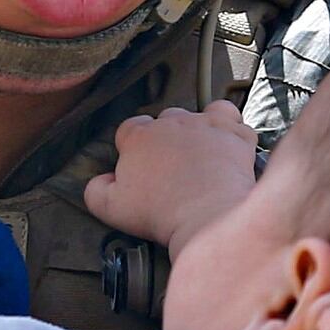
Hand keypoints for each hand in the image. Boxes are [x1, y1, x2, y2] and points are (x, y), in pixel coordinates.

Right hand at [85, 101, 259, 248]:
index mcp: (140, 136)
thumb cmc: (161, 212)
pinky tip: (228, 145)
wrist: (206, 216)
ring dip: (199, 128)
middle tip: (171, 166)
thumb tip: (99, 182)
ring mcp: (205, 125)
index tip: (138, 165)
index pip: (129, 129)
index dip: (133, 147)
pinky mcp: (234, 134)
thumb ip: (95, 190)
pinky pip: (234, 121)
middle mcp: (172, 123)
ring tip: (200, 151)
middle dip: (167, 139)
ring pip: (200, 113)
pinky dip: (232, 131)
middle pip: (165, 120)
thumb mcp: (111, 207)